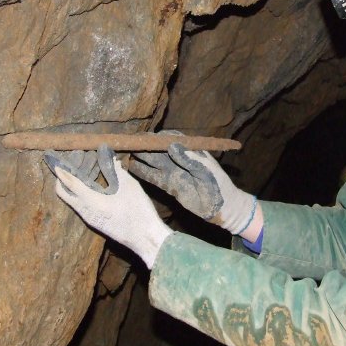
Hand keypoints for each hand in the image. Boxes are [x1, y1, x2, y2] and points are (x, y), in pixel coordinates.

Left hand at [46, 146, 172, 268]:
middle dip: (61, 182)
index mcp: (92, 202)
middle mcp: (86, 212)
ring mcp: (90, 219)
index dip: (63, 173)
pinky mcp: (96, 223)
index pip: (72, 184)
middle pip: (65, 195)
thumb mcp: (130, 187)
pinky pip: (81, 207)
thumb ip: (118, 172)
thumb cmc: (138, 212)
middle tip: (63, 169)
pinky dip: (80, 195)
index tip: (55, 164)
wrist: (145, 238)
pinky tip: (90, 188)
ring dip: (71, 188)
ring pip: (73, 201)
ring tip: (77, 175)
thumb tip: (113, 161)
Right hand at [130, 141, 256, 234]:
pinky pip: (153, 176)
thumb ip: (188, 159)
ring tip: (122, 153)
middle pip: (157, 149)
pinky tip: (129, 167)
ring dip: (139, 158)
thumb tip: (171, 144)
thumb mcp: (205, 170)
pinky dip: (142, 171)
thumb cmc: (219, 186)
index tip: (142, 137)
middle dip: (143, 146)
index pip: (169, 138)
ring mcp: (174, 172)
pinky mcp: (170, 185)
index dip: (155, 137)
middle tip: (125, 143)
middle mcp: (179, 159)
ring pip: (152, 162)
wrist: (223, 208)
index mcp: (189, 151)